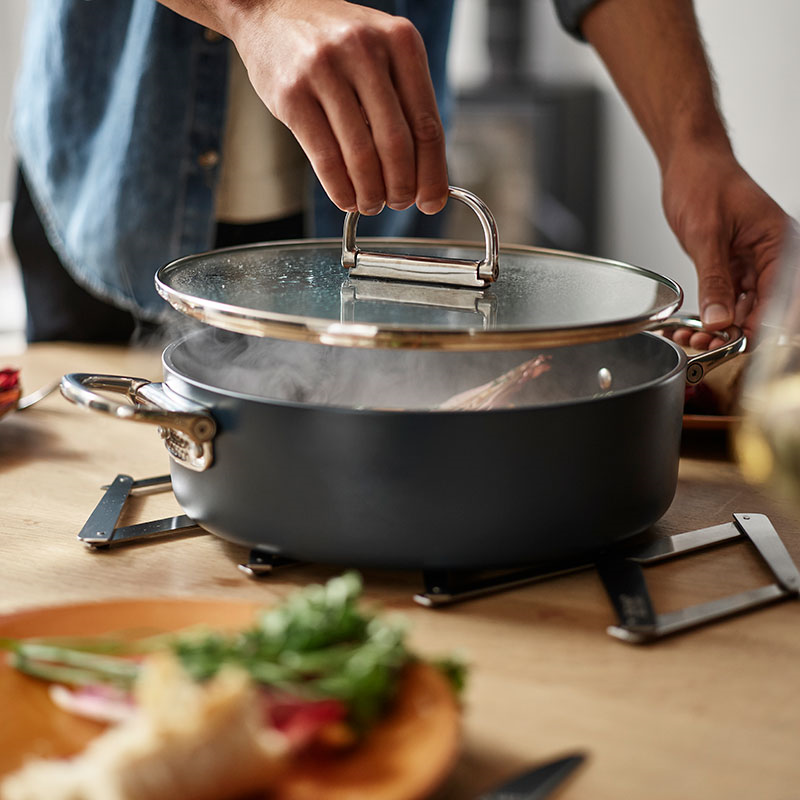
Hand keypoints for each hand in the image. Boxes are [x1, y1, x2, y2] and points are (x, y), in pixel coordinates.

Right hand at [227, 0, 447, 216]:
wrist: (271, 9)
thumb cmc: (335, 42)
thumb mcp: (381, 55)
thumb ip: (404, 104)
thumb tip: (425, 176)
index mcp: (400, 42)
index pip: (427, 124)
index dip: (432, 174)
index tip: (432, 201)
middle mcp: (365, 50)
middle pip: (397, 144)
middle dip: (401, 188)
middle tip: (397, 202)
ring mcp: (325, 70)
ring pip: (361, 156)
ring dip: (370, 193)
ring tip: (370, 203)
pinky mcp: (293, 94)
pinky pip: (325, 157)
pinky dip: (340, 189)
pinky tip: (346, 198)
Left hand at [661, 142, 790, 349]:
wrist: (688, 163)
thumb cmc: (704, 181)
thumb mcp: (706, 234)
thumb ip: (715, 280)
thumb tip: (720, 319)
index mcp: (779, 243)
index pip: (780, 299)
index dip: (759, 327)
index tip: (735, 346)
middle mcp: (772, 256)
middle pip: (763, 309)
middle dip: (734, 332)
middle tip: (703, 343)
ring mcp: (752, 263)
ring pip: (743, 309)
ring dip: (718, 327)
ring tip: (690, 336)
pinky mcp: (732, 267)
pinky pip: (726, 299)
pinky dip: (709, 314)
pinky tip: (689, 325)